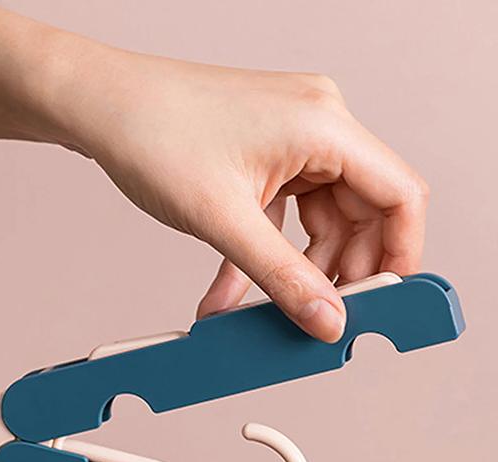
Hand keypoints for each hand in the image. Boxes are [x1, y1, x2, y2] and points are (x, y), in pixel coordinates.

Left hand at [40, 42, 429, 340]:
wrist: (96, 104)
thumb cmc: (152, 134)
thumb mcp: (225, 221)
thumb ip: (284, 278)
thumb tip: (328, 321)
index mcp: (324, 125)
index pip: (400, 195)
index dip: (401, 256)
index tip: (387, 302)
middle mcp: (318, 125)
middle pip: (363, 213)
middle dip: (341, 272)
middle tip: (319, 316)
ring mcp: (293, 140)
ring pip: (323, 222)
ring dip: (297, 270)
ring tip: (263, 311)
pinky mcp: (268, 156)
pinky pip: (287, 216)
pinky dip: (268, 254)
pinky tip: (234, 292)